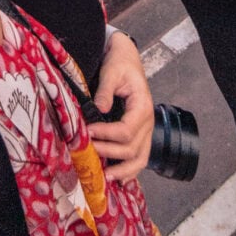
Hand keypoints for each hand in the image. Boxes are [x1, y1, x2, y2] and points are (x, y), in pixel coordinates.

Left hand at [87, 30, 153, 182]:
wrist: (127, 57)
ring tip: (105, 177)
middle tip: (87, 151)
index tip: (87, 132)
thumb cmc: (120, 63)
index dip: (106, 135)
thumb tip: (99, 110)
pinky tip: (119, 178)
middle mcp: (148, 121)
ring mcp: (146, 130)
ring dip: (123, 170)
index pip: (126, 130)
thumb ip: (105, 91)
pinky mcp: (140, 133)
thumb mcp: (112, 71)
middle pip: (132, 148)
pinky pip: (140, 156)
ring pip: (140, 158)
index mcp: (142, 106)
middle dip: (109, 152)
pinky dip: (131, 169)